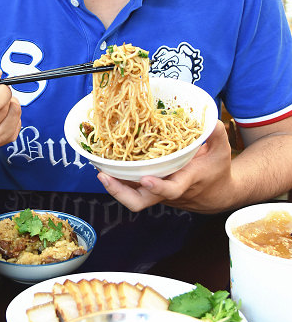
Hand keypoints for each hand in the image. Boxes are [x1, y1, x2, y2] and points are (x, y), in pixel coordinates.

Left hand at [97, 121, 232, 213]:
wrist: (215, 194)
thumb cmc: (216, 170)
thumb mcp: (222, 151)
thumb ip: (217, 134)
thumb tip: (211, 121)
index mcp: (185, 181)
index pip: (171, 190)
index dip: (158, 187)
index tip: (146, 179)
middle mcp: (166, 190)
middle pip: (140, 201)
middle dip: (120, 192)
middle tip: (104, 176)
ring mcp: (155, 192)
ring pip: (130, 195)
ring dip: (113, 184)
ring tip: (99, 168)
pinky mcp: (149, 189)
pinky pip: (130, 186)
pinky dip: (117, 177)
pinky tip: (105, 163)